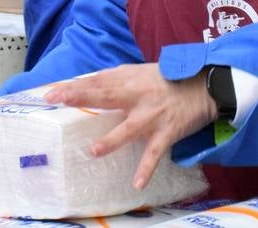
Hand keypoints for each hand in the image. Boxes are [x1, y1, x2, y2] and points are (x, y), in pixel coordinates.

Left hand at [44, 63, 213, 190]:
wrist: (205, 85)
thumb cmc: (169, 79)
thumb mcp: (141, 72)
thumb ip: (117, 80)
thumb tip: (89, 84)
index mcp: (130, 79)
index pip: (97, 81)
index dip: (74, 86)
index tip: (52, 92)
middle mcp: (138, 95)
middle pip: (105, 94)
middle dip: (81, 96)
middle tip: (58, 99)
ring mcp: (152, 114)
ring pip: (129, 128)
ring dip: (112, 140)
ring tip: (94, 151)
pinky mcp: (167, 132)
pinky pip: (155, 153)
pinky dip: (146, 169)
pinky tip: (137, 183)